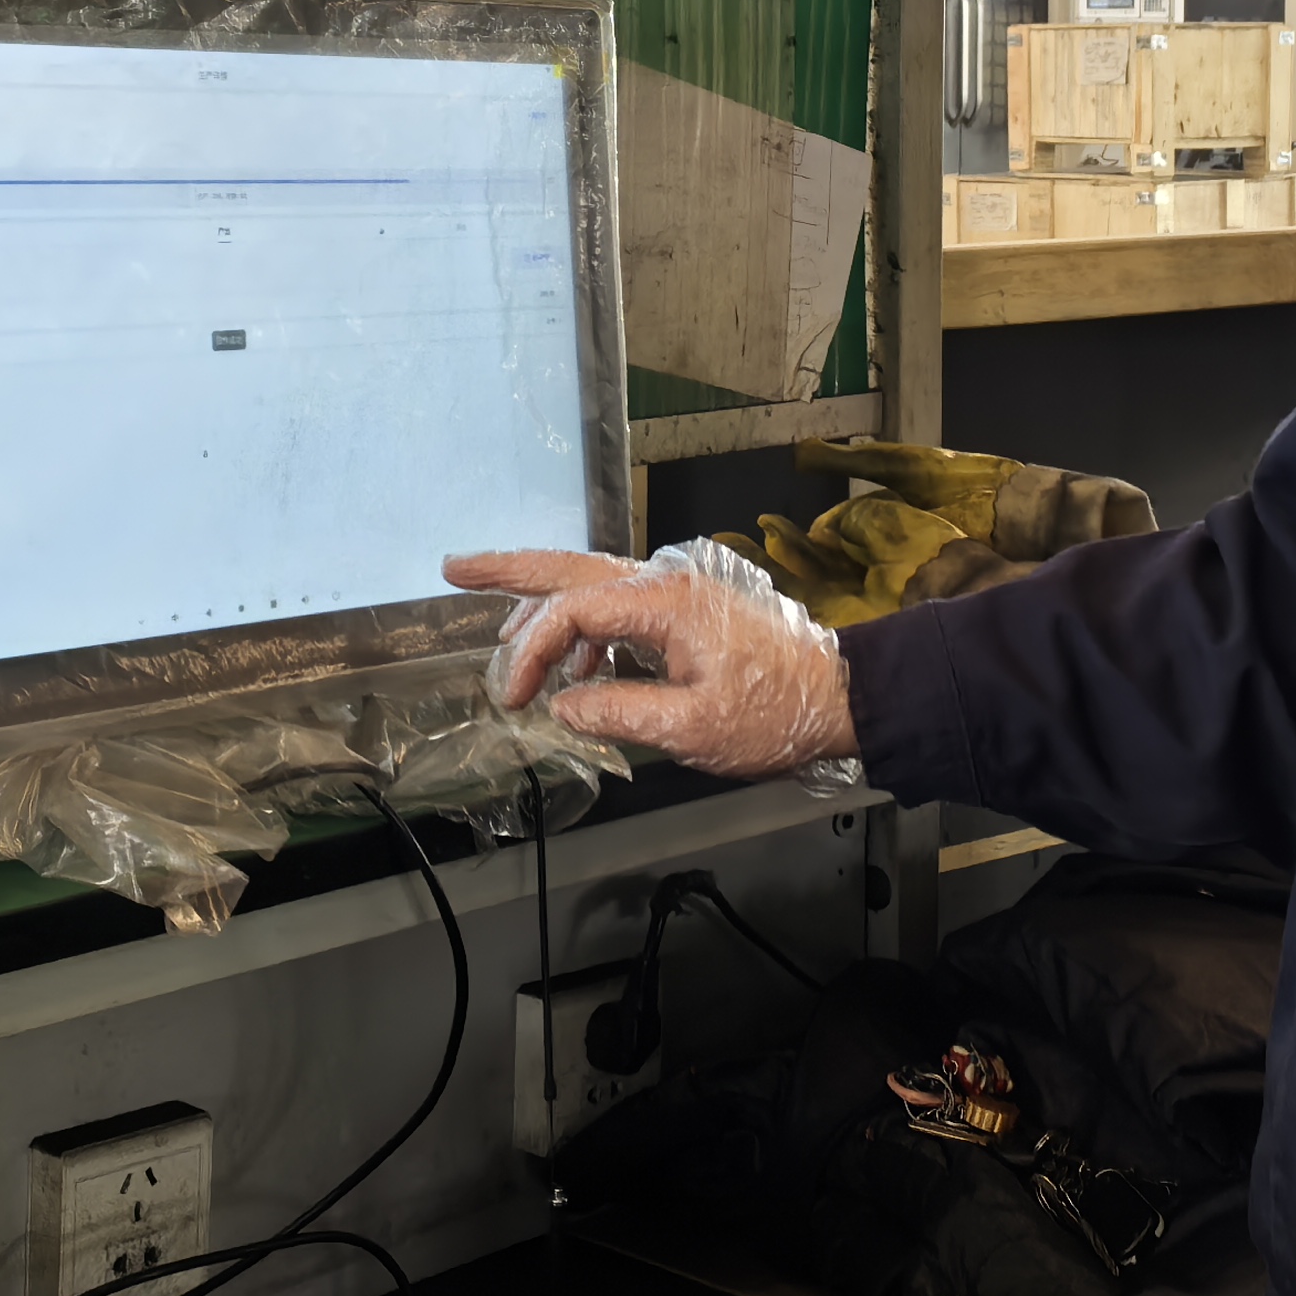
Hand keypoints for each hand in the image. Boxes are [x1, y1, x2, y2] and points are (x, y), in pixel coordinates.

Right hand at [445, 547, 857, 777]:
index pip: (572, 613)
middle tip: (454, 568)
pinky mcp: (687, 612)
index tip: (515, 695)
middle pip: (571, 566)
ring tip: (505, 634)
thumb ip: (618, 712)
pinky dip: (585, 628)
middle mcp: (666, 582)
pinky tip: (575, 668)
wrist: (841, 697)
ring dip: (544, 603)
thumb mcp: (693, 728)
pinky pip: (619, 607)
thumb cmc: (777, 712)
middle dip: (510, 570)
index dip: (531, 651)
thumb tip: (562, 705)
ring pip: (592, 581)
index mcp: (664, 602)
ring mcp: (677, 593)